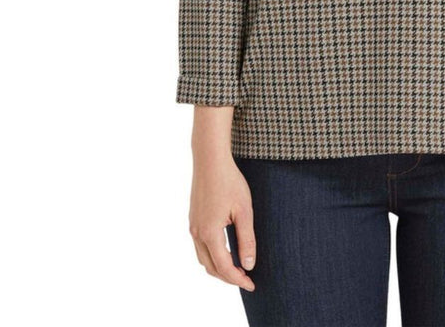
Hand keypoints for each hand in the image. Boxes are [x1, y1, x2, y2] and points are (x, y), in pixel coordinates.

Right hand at [188, 154, 257, 290]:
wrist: (210, 160)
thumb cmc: (229, 181)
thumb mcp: (244, 210)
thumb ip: (246, 239)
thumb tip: (249, 264)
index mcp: (209, 233)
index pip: (224, 267)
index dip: (238, 279)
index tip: (252, 285)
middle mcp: (197, 233)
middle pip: (211, 267)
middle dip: (228, 277)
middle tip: (246, 279)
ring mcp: (193, 226)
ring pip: (203, 258)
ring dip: (219, 268)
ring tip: (237, 269)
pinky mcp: (193, 219)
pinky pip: (200, 246)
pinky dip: (212, 255)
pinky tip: (226, 251)